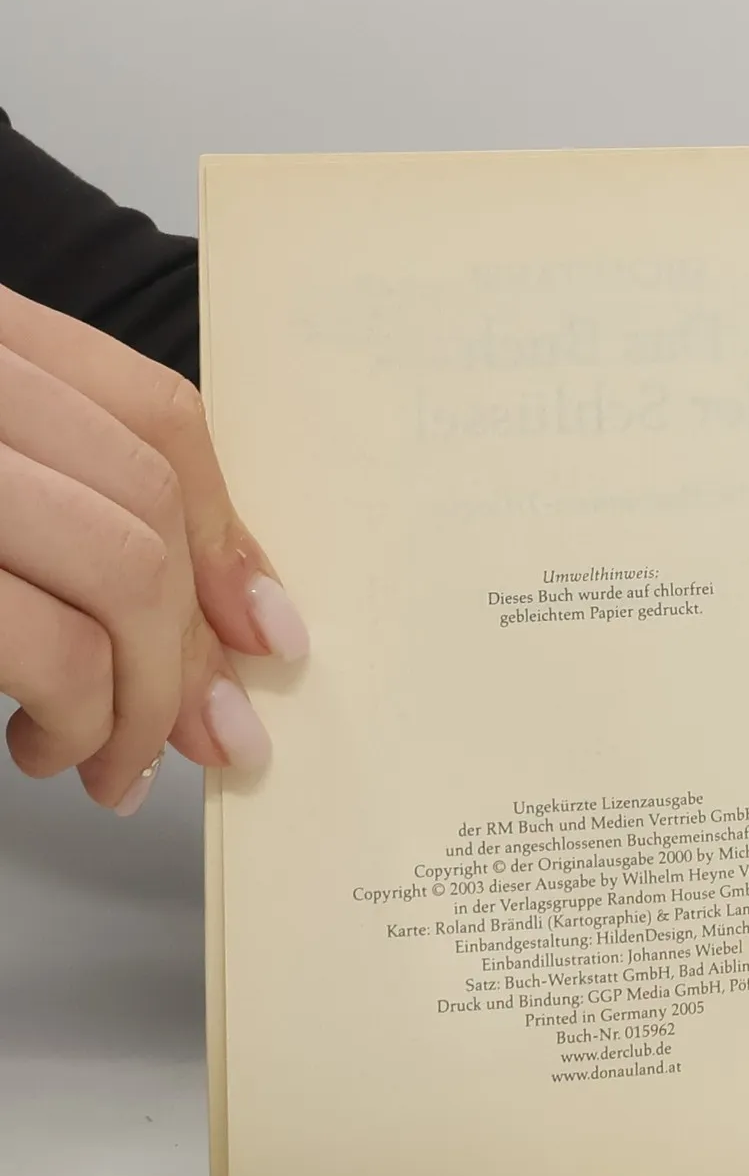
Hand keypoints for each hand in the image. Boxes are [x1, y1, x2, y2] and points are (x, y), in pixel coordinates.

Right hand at [0, 286, 306, 815]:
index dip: (232, 533)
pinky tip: (47, 747)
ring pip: (121, 575)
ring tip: (108, 760)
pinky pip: (51, 646)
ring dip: (139, 699)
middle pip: (150, 507)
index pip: (158, 415)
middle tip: (210, 738)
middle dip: (192, 647)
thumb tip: (236, 627)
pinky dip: (74, 719)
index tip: (275, 635)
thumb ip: (80, 505)